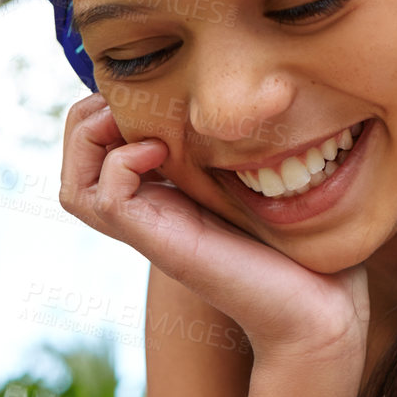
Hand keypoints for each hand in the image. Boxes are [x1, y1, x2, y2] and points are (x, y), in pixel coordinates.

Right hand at [59, 92, 369, 361]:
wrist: (321, 308)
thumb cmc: (303, 247)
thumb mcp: (263, 180)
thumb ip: (241, 145)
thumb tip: (242, 95)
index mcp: (166, 195)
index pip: (97, 146)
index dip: (107, 107)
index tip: (153, 89)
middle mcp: (150, 215)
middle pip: (75, 164)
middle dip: (88, 119)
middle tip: (137, 104)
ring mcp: (153, 232)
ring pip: (76, 188)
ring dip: (93, 140)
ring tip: (144, 127)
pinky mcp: (164, 245)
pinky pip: (105, 200)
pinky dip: (121, 164)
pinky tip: (165, 152)